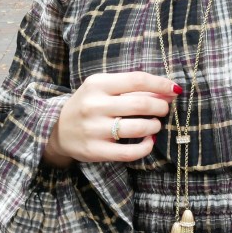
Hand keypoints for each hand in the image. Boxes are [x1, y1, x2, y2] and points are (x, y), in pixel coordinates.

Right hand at [44, 71, 179, 167]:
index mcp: (97, 84)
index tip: (174, 90)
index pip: (137, 80)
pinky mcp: (95, 151)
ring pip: (138, 128)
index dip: (160, 84)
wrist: (57, 129)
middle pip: (140, 104)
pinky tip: (148, 142)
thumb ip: (130, 88)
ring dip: (154, 126)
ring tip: (155, 125)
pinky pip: (129, 152)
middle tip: (164, 110)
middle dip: (160, 107)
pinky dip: (145, 147)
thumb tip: (167, 92)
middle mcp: (94, 105)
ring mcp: (94, 129)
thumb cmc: (88, 104)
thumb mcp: (102, 88)